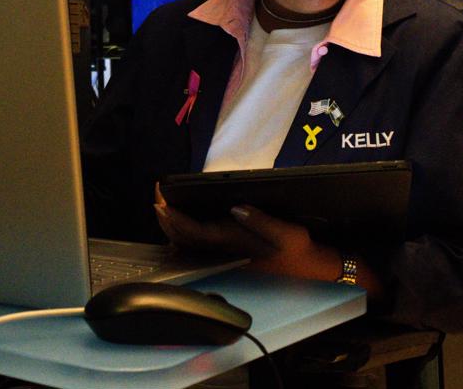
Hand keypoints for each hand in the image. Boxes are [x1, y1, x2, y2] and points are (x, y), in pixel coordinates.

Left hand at [153, 184, 339, 281]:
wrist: (307, 267)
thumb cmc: (297, 249)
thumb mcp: (287, 233)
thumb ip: (261, 221)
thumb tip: (236, 208)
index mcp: (232, 244)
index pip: (193, 231)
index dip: (174, 217)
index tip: (160, 200)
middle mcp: (223, 251)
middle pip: (183, 238)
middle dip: (166, 218)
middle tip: (156, 195)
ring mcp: (223, 252)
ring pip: (187, 242)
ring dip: (171, 225)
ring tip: (163, 203)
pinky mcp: (227, 251)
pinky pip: (197, 243)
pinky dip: (182, 231)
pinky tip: (180, 219)